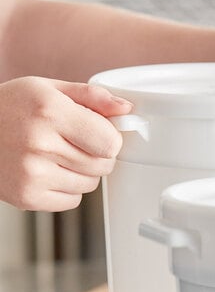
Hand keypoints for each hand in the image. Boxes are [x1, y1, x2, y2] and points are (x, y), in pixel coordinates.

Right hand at [0, 77, 131, 211]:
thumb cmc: (9, 109)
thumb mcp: (47, 89)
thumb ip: (91, 97)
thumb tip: (125, 109)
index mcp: (50, 111)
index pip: (111, 143)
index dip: (109, 138)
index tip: (97, 133)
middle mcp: (40, 143)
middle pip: (104, 165)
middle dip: (97, 155)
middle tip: (72, 143)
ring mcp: (33, 173)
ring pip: (90, 185)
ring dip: (82, 173)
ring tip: (55, 156)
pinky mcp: (28, 196)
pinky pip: (73, 201)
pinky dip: (67, 190)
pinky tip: (46, 171)